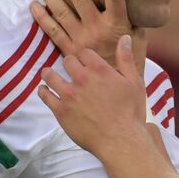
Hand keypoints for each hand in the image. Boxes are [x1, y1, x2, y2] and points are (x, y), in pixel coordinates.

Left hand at [30, 0, 134, 67]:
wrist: (114, 99)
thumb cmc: (130, 71)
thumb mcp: (139, 46)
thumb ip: (135, 26)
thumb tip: (138, 7)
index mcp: (118, 27)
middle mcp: (97, 31)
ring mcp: (80, 41)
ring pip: (62, 13)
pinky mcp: (68, 52)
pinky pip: (53, 33)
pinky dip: (43, 19)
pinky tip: (34, 6)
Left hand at [38, 36, 148, 156]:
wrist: (120, 140)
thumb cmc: (131, 113)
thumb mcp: (134, 82)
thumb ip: (127, 59)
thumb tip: (124, 37)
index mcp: (100, 70)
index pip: (84, 53)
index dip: (85, 57)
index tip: (85, 63)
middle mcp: (82, 78)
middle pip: (67, 61)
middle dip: (70, 65)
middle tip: (71, 71)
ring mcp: (69, 94)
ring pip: (51, 76)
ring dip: (49, 74)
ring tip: (49, 75)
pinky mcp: (60, 110)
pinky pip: (45, 95)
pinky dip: (43, 91)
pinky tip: (45, 91)